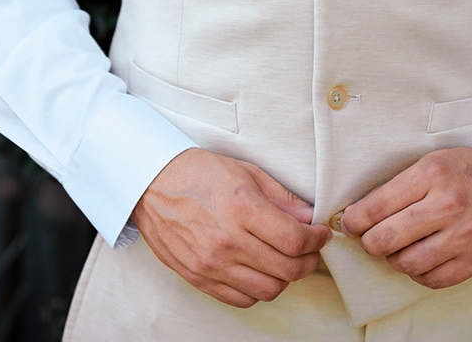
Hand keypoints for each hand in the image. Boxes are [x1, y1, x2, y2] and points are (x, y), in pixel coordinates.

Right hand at [131, 148, 331, 307]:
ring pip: (269, 290)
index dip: (317, 240)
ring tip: (284, 260)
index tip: (320, 234)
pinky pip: (242, 299)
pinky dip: (258, 290)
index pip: (295, 241)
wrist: (151, 184)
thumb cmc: (198, 174)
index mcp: (242, 209)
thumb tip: (309, 218)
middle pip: (288, 270)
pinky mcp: (198, 278)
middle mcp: (227, 241)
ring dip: (285, 278)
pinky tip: (259, 271)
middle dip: (309, 261)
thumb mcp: (246, 172)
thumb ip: (281, 198)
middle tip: (310, 249)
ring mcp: (211, 264)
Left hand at [341, 148, 471, 288]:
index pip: (376, 207)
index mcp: (432, 175)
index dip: (355, 220)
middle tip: (371, 239)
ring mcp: (465, 236)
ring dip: (395, 260)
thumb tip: (361, 212)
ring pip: (407, 264)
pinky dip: (420, 273)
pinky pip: (433, 279)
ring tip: (399, 249)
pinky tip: (422, 259)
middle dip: (370, 243)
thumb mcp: (435, 163)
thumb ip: (400, 186)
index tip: (350, 224)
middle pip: (386, 239)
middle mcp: (448, 205)